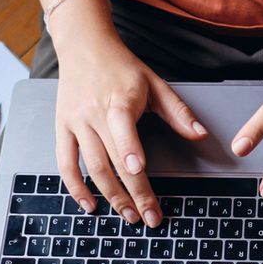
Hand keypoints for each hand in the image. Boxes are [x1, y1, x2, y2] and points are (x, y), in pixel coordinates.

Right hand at [48, 0, 207, 226]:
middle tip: (148, 217)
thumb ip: (178, 112)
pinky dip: (75, 187)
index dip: (129, 149)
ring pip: (90, 166)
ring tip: (128, 215)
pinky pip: (65, 163)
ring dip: (110, 195)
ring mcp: (75, 123)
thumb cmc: (121, 67)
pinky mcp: (62, 128)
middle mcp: (94, 113)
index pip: (123, 128)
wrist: (83, 46)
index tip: (138, 169)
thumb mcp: (155, 83)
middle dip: (131, 192)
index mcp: (119, 101)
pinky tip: (90, 205)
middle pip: (111, 159)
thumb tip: (201, 135)